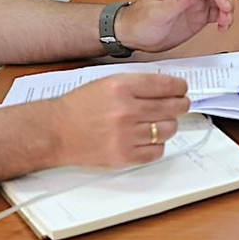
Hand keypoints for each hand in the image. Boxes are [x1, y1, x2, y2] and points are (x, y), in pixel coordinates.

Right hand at [48, 72, 189, 167]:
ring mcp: (126, 136)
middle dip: (181, 105)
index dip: (179, 88)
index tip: (182, 90)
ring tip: (162, 123)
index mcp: (122, 87)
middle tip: (181, 105)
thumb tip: (168, 88)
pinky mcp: (123, 156)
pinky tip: (150, 139)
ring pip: (168, 130)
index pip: (166, 86)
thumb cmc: (79, 107)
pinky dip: (157, 145)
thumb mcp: (108, 83)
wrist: (56, 131)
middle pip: (172, 108)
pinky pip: (156, 151)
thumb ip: (137, 84)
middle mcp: (126, 111)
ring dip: (169, 126)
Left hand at [118, 0, 233, 53]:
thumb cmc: (140, 21)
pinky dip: (223, 18)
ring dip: (226, 10)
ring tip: (225, 23)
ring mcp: (194, 4)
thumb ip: (175, 1)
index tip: (224, 6)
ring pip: (219, 0)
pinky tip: (222, 26)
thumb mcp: (157, 13)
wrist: (133, 35)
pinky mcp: (197, 16)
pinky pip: (216, 13)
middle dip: (226, 0)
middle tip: (227, 15)